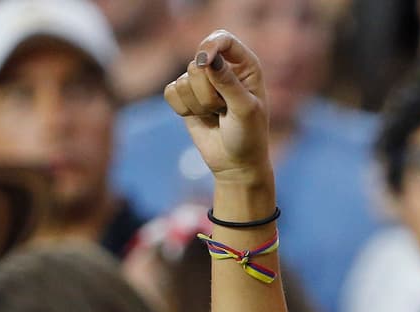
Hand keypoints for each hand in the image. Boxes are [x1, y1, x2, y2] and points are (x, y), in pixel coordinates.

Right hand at [164, 31, 271, 183]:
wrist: (236, 163)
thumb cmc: (248, 136)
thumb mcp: (245, 110)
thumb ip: (228, 83)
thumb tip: (208, 60)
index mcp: (245, 64)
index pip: (222, 39)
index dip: (210, 46)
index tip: (204, 61)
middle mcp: (222, 67)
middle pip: (197, 65)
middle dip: (207, 94)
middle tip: (223, 110)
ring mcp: (202, 81)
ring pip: (183, 81)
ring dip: (198, 106)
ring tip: (216, 116)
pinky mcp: (186, 96)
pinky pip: (171, 92)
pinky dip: (183, 109)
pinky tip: (201, 118)